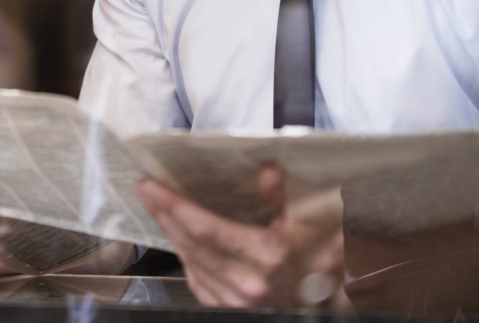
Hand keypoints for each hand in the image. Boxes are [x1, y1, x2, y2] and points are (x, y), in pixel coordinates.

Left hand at [134, 165, 343, 307]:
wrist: (332, 302)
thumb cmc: (326, 258)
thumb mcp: (314, 220)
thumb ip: (284, 195)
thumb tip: (267, 170)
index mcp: (270, 256)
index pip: (207, 228)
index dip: (175, 206)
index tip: (152, 187)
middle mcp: (251, 284)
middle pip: (192, 244)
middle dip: (165, 214)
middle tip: (146, 190)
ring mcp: (240, 302)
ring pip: (191, 264)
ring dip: (171, 234)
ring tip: (158, 209)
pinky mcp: (234, 310)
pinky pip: (199, 283)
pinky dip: (185, 259)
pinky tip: (179, 240)